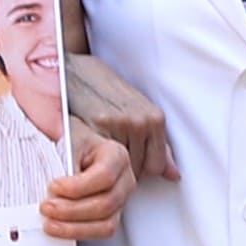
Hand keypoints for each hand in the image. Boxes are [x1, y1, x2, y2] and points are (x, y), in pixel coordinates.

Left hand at [43, 129, 135, 245]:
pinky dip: (78, 234)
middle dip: (71, 210)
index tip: (53, 186)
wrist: (82, 152)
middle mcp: (124, 179)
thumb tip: (47, 155)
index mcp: (116, 155)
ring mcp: (120, 200)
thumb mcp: (68, 140)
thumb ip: (60, 149)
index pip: (104, 176)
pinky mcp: (111, 216)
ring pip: (105, 223)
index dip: (78, 186)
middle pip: (105, 203)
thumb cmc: (77, 145)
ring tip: (50, 223)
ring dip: (74, 227)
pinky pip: (100, 233)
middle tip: (46, 207)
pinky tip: (60, 229)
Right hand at [63, 52, 176, 180]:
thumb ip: (156, 142)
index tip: (127, 159)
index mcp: (154, 118)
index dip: (141, 168)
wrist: (72, 71)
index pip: (157, 166)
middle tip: (108, 151)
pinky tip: (87, 145)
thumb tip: (173, 174)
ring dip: (108, 165)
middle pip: (138, 170)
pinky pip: (99, 160)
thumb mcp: (137, 110)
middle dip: (124, 167)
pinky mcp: (96, 128)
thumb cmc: (103, 90)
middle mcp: (140, 122)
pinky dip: (92, 159)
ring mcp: (119, 125)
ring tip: (97, 146)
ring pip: (118, 169)